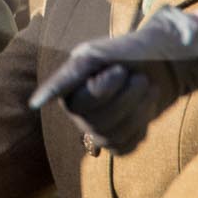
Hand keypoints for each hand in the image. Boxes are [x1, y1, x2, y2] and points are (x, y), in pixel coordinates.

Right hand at [29, 7, 197, 153]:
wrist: (162, 62)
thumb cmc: (129, 51)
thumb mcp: (101, 53)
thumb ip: (70, 74)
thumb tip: (35, 104)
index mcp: (70, 87)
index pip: (79, 101)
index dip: (103, 88)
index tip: (121, 70)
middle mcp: (79, 112)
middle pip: (97, 121)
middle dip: (127, 96)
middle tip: (139, 75)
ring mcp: (98, 130)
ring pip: (113, 136)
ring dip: (139, 108)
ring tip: (147, 86)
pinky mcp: (118, 143)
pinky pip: (126, 146)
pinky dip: (142, 125)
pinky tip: (144, 107)